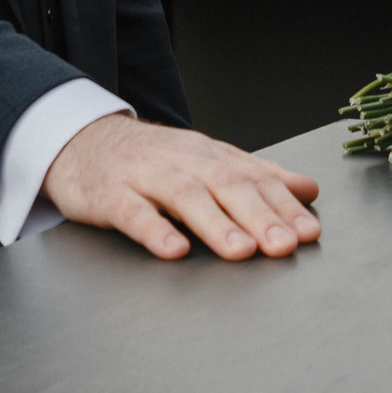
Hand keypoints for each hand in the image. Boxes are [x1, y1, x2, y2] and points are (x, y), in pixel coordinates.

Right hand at [43, 114, 320, 261]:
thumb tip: (307, 189)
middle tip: (285, 245)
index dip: (284, 205)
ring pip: (185, 196)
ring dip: (216, 224)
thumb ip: (256, 176)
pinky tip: (175, 251)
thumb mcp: (207, 161)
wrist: (82, 141)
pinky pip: (134, 213)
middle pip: (226, 185)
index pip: (255, 178)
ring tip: (241, 250)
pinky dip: (156, 231)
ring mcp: (146, 176)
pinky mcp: (110, 195)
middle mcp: (184, 161)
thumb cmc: (153, 159)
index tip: (309, 232)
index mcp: (211, 156)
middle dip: (259, 216)